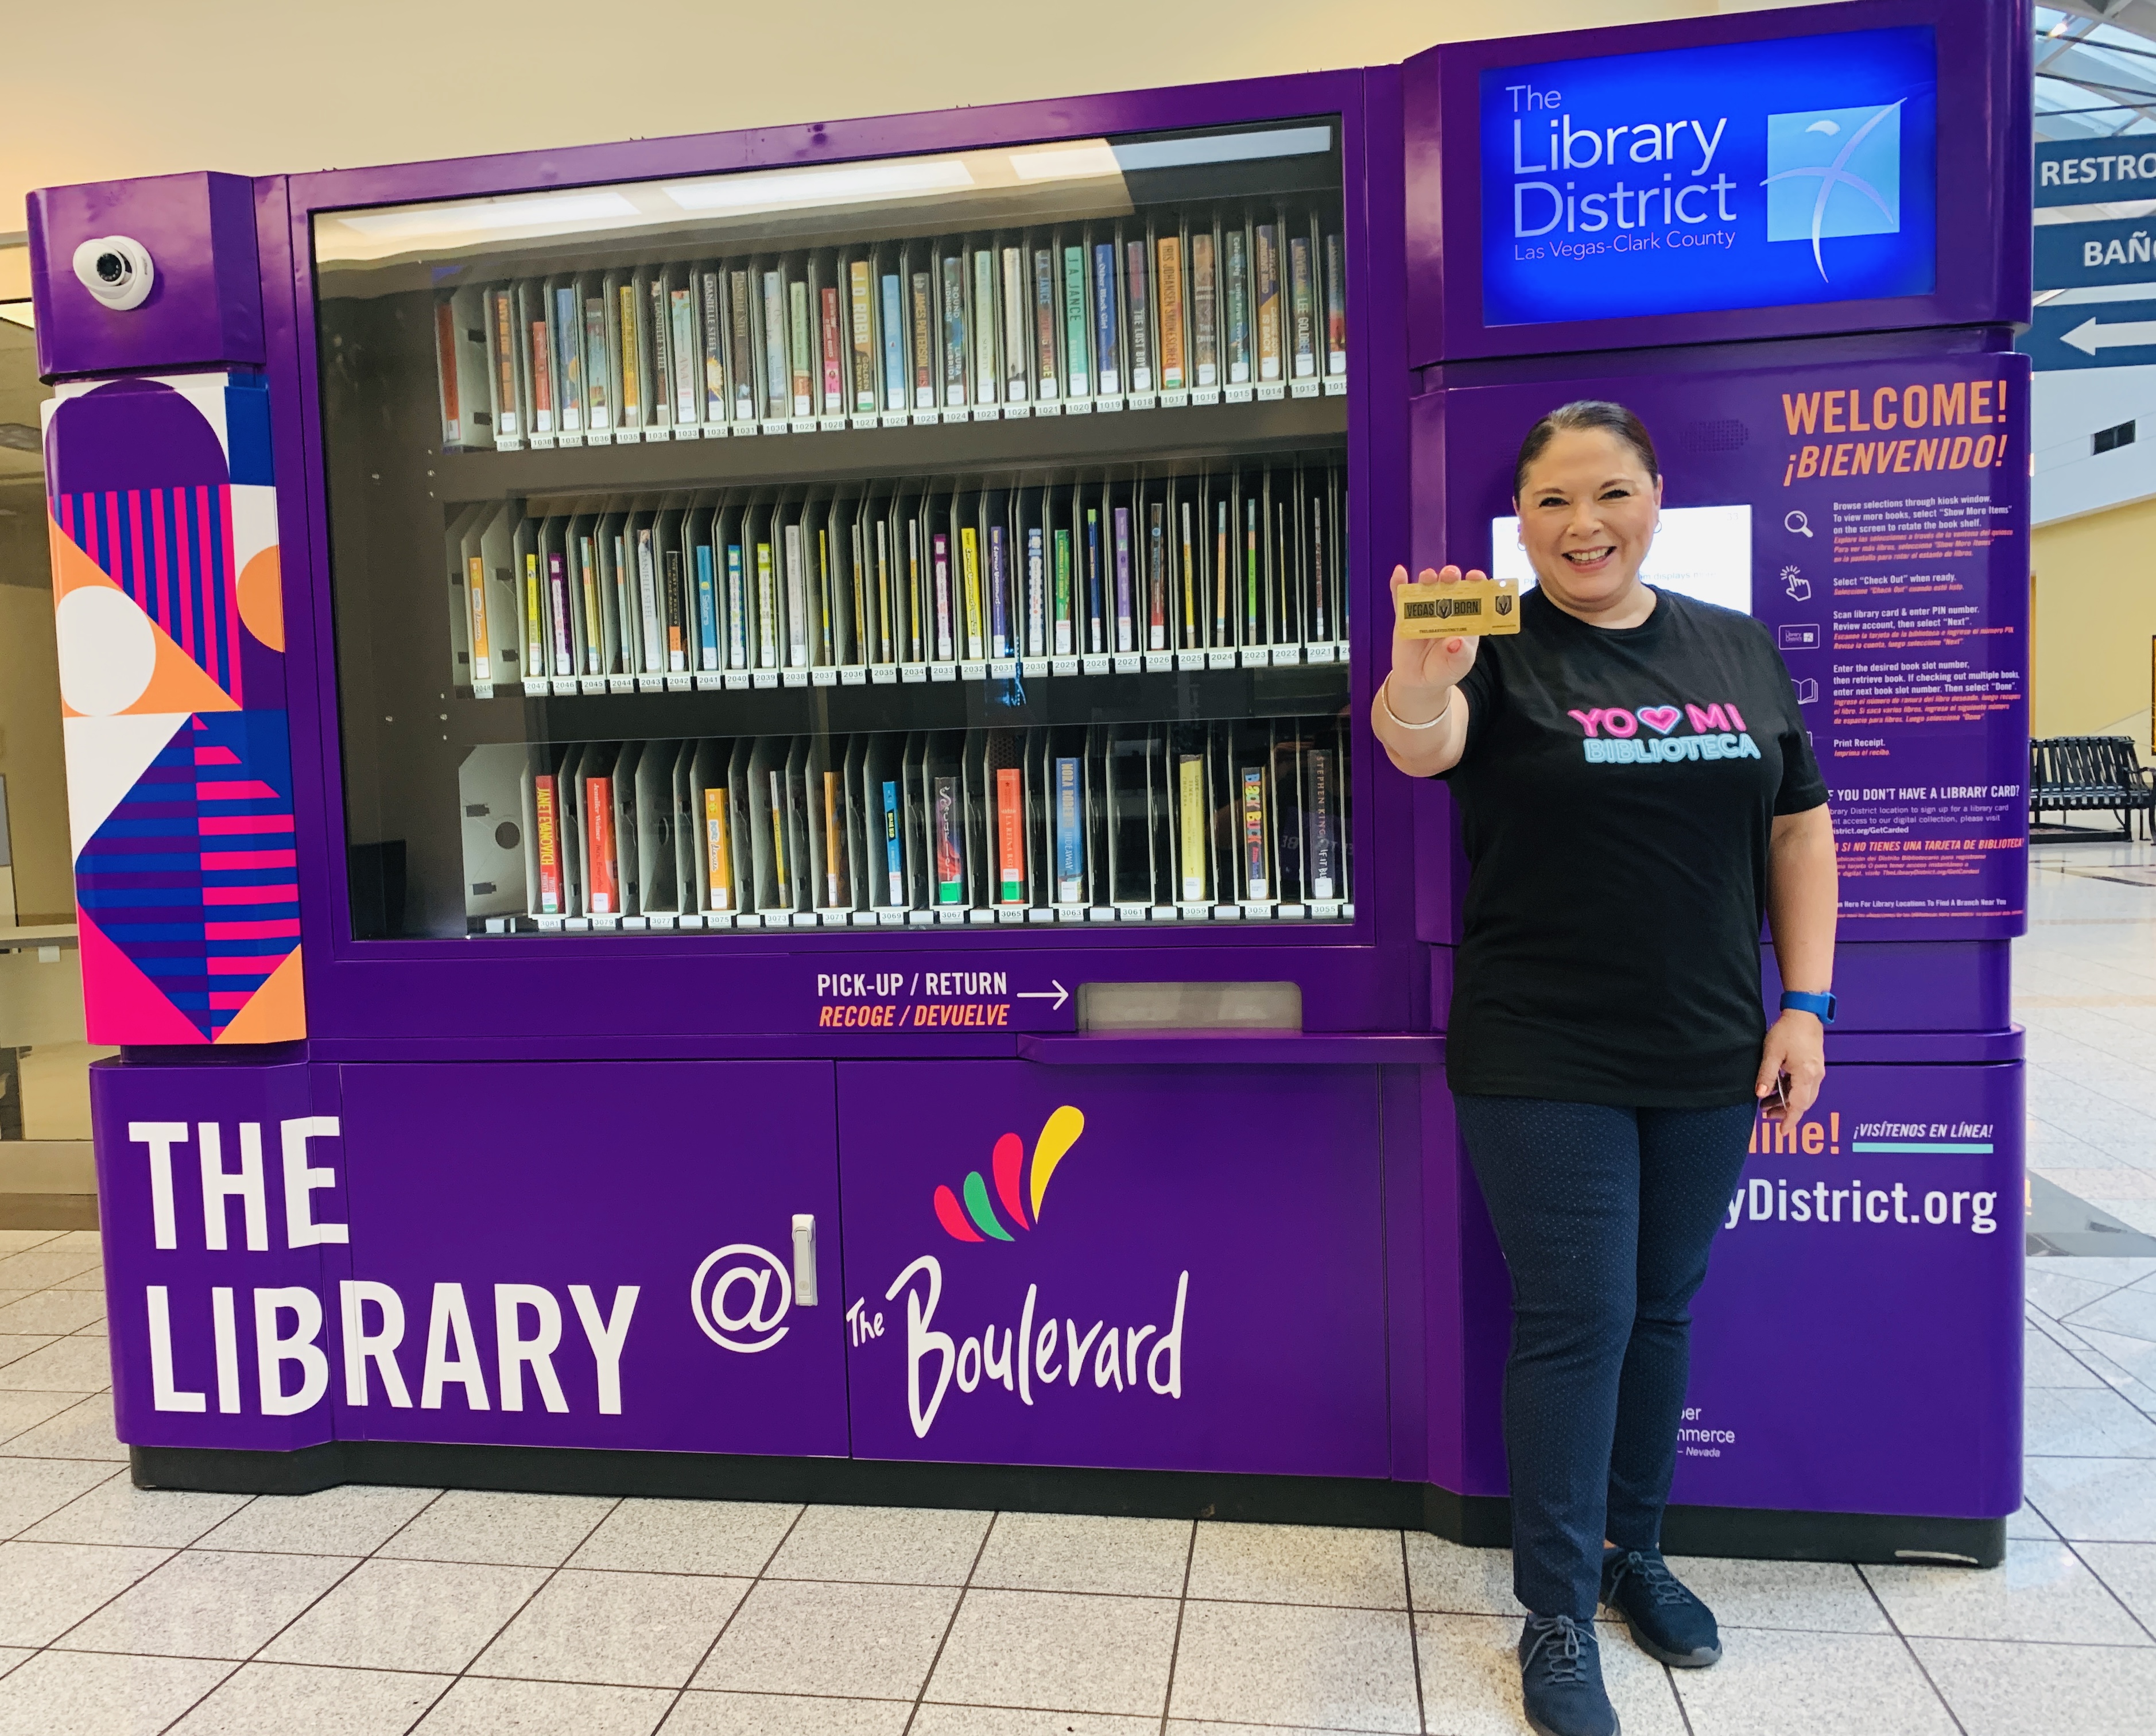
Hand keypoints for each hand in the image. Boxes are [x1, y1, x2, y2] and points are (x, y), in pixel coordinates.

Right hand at [1387, 564, 1482, 721]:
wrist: (1419, 681)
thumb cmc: (1444, 669)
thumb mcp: (1457, 666)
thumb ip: (1459, 656)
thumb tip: (1456, 643)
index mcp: (1466, 618)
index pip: (1474, 594)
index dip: (1476, 583)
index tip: (1475, 577)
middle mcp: (1447, 609)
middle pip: (1450, 586)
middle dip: (1451, 577)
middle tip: (1449, 576)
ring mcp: (1425, 610)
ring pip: (1427, 588)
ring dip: (1428, 578)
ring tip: (1428, 577)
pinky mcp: (1404, 616)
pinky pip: (1401, 599)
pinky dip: (1398, 585)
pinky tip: (1399, 573)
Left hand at [1755, 1010, 1825, 1126]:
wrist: (1804, 1014)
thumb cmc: (1787, 1031)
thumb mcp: (1772, 1053)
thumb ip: (1766, 1075)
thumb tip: (1759, 1094)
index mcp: (1805, 1074)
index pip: (1798, 1105)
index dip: (1790, 1120)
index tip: (1782, 1132)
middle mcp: (1815, 1076)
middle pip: (1802, 1103)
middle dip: (1785, 1112)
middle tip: (1766, 1114)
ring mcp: (1817, 1071)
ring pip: (1804, 1095)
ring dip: (1787, 1102)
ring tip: (1766, 1104)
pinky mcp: (1815, 1066)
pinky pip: (1805, 1086)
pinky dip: (1792, 1092)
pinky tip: (1777, 1090)